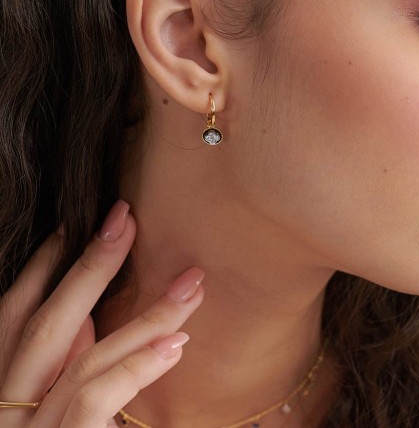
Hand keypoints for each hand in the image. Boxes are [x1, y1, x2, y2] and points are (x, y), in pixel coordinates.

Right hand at [0, 200, 204, 426]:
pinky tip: (173, 345)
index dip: (39, 270)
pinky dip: (135, 368)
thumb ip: (65, 372)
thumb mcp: (48, 413)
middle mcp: (4, 407)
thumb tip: (91, 322)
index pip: (13, 317)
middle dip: (87, 266)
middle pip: (44, 323)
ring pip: (83, 357)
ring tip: (191, 286)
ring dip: (142, 316)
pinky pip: (94, 401)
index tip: (74, 228)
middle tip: (125, 218)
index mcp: (3, 390)